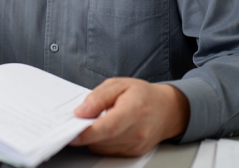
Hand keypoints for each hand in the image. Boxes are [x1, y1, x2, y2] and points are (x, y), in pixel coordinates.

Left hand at [69, 78, 189, 156]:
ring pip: (103, 147)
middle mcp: (138, 132)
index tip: (72, 133)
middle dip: (86, 132)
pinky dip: (102, 142)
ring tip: (99, 121)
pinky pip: (108, 151)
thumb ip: (98, 97)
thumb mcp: (119, 84)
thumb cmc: (143, 95)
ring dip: (94, 137)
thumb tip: (81, 112)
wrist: (166, 109)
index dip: (88, 132)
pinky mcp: (133, 153)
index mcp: (134, 109)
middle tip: (79, 120)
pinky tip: (107, 129)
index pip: (109, 127)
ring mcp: (136, 145)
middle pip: (103, 139)